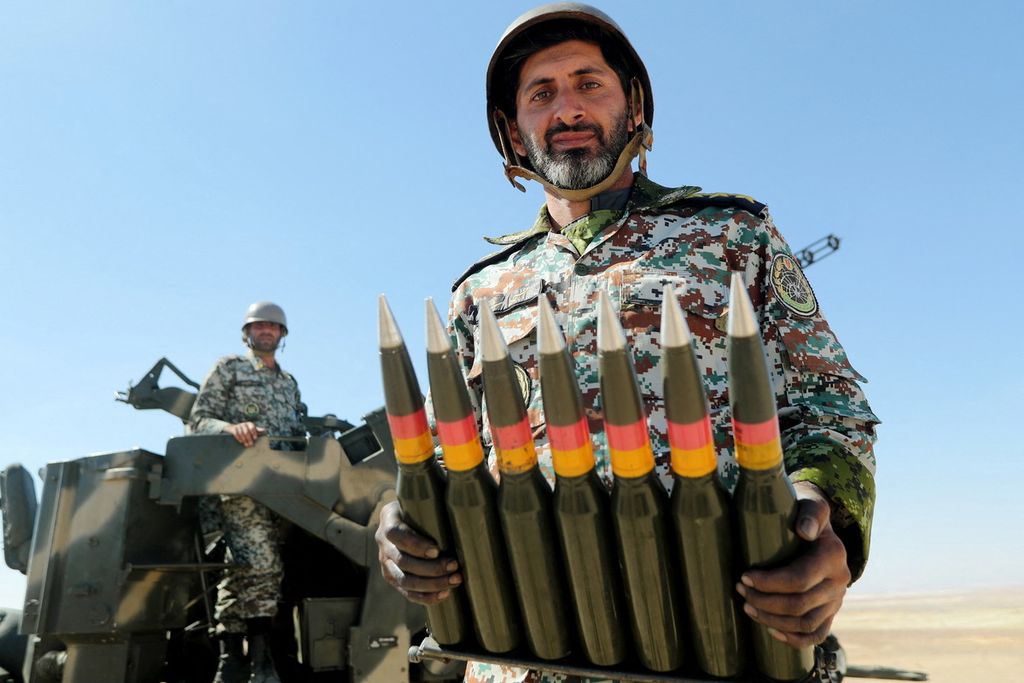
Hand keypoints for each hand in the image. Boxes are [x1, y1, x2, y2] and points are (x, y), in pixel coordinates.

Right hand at [224, 422, 264, 446]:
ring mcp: (238, 426)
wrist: (233, 428)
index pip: (252, 428)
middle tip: (251, 444)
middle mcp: (244, 424)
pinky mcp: (234, 428)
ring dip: (244, 440)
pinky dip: (239, 438)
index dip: (254, 433)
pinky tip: (241, 442)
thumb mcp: (251, 429)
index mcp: (250, 424)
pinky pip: (236, 434)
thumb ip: (257, 430)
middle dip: (249, 439)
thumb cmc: (245, 429)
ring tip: (246, 445)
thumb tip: (264, 430)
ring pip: (241, 433)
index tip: (255, 438)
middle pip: (247, 432)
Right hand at [374, 500, 461, 604]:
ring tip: (454, 580)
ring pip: (404, 580)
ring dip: (431, 584)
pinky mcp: (392, 578)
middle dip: (430, 568)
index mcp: (388, 521)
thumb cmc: (419, 507)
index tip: (437, 550)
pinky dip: (425, 597)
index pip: (396, 535)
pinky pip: (406, 592)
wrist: (402, 519)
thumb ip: (435, 497)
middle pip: (402, 561)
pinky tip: (443, 595)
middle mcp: (382, 544)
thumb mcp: (421, 498)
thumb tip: (465, 491)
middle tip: (455, 566)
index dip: (415, 545)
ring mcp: (385, 564)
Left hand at [736, 481, 849, 648]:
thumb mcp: (811, 505)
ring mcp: (837, 599)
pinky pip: (817, 634)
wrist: (821, 526)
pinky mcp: (831, 611)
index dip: (769, 583)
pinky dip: (795, 639)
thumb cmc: (806, 513)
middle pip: (799, 604)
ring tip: (748, 608)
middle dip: (765, 601)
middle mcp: (839, 581)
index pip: (799, 579)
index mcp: (833, 556)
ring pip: (805, 623)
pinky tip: (771, 631)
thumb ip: (810, 513)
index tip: (744, 576)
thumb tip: (804, 531)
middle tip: (741, 591)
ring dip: (773, 620)